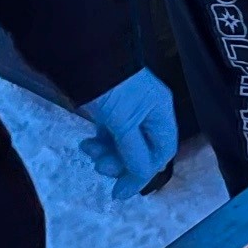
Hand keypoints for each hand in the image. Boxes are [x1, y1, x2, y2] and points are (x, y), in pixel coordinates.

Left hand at [79, 68, 177, 198]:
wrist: (85, 58)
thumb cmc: (112, 91)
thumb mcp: (125, 125)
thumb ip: (134, 154)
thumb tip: (137, 182)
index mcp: (161, 114)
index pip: (162, 152)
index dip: (144, 172)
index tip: (122, 190)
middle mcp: (149, 114)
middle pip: (142, 151)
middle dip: (120, 162)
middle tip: (99, 165)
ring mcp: (130, 111)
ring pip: (124, 145)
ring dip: (107, 154)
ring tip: (88, 149)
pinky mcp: (112, 109)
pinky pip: (111, 135)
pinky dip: (100, 143)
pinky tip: (87, 143)